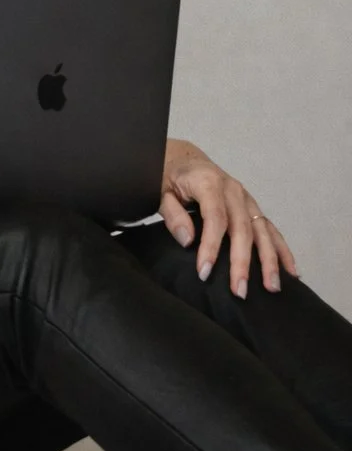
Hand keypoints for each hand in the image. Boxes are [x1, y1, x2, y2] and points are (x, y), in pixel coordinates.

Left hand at [158, 138, 298, 297]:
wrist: (183, 159)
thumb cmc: (168, 176)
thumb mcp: (160, 192)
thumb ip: (173, 215)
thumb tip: (188, 241)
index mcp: (209, 182)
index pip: (215, 218)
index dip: (210, 246)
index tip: (204, 273)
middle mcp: (233, 190)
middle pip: (242, 229)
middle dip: (242, 262)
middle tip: (239, 291)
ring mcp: (246, 199)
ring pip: (262, 230)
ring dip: (270, 260)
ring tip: (272, 287)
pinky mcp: (251, 207)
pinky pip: (270, 229)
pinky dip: (281, 250)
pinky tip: (291, 271)